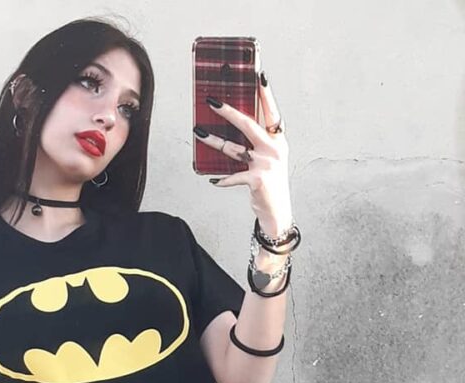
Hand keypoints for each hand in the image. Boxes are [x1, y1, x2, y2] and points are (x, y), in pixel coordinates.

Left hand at [193, 73, 292, 233]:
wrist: (278, 213)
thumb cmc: (269, 183)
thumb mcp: (268, 159)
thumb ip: (256, 142)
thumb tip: (235, 122)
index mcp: (278, 140)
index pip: (271, 112)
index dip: (266, 94)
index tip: (259, 74)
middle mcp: (275, 149)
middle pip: (248, 124)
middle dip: (229, 111)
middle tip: (212, 100)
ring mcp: (267, 164)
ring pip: (234, 149)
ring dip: (214, 140)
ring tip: (198, 132)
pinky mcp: (258, 180)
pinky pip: (233, 176)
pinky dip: (222, 180)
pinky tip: (213, 180)